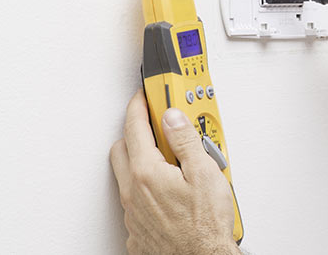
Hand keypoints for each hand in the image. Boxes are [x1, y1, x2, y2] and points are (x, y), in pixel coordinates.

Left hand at [110, 89, 238, 254]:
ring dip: (143, 162)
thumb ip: (185, 140)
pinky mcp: (137, 230)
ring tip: (173, 163)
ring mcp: (133, 213)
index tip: (145, 96)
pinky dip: (148, 190)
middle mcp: (133, 192)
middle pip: (122, 149)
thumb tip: (173, 118)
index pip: (135, 127)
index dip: (140, 105)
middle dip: (135, 132)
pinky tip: (170, 193)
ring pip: (128, 177)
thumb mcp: (204, 173)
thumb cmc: (205, 227)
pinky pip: (135, 201)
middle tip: (156, 125)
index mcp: (147, 173)